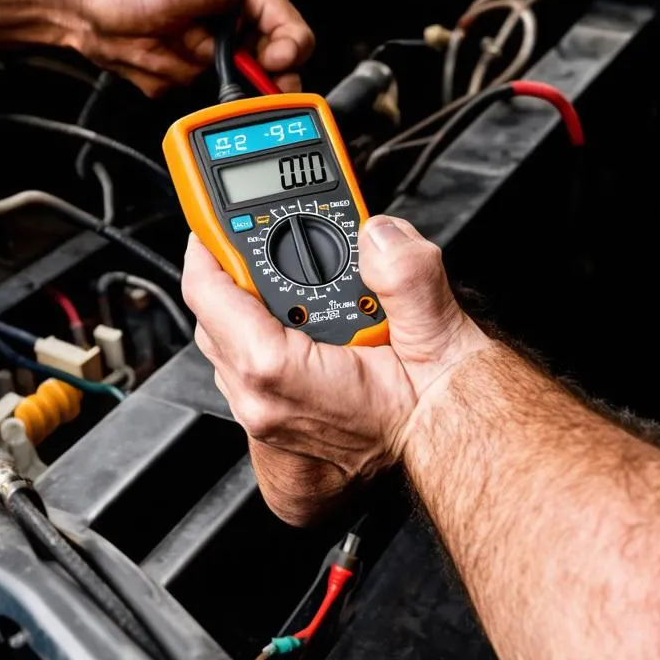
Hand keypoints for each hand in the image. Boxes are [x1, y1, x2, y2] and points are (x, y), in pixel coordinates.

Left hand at [59, 0, 312, 96]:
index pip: (288, 29)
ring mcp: (213, 60)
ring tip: (213, 92)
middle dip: (268, 88)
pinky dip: (197, 106)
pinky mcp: (191, 82)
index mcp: (242, 3)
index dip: (291, 48)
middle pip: (275, 71)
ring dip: (229, 99)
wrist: (82, 8)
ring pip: (241, 95)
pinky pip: (205, 105)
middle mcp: (233, 33)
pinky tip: (182, 90)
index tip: (277, 62)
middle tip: (265, 98)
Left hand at [183, 215, 490, 524]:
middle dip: (238, 272)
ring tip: (303, 285)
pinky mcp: (273, 429)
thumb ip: (407, 274)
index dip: (208, 245)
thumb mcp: (437, 328)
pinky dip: (261, 338)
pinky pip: (243, 371)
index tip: (216, 218)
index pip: (208, 296)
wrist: (451, 442)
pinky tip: (304, 325)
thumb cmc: (439, 401)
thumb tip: (376, 235)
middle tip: (277, 243)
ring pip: (227, 342)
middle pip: (214, 314)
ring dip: (250, 307)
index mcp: (281, 378)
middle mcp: (262, 406)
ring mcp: (264, 424)